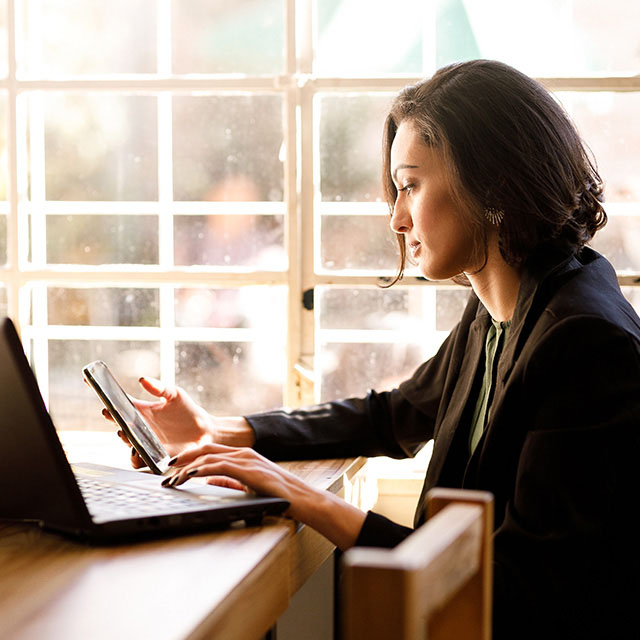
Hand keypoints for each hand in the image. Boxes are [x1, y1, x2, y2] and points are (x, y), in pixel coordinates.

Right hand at [103, 377, 254, 468]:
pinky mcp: (153, 456)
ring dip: (123, 438)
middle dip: (111, 417)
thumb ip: (159, 388)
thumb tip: (142, 379)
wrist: (204, 431)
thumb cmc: (188, 410)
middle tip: (109, 411)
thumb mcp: (175, 395)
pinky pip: (138, 460)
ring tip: (124, 431)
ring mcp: (144, 442)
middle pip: (118, 422)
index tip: (90, 382)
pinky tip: (139, 450)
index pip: (118, 402)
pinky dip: (136, 456)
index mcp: (141, 410)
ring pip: (126, 442)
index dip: (105, 393)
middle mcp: (139, 427)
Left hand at [162, 443, 366, 549]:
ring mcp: (246, 459)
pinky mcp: (248, 469)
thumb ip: (228, 482)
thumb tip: (208, 480)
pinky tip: (189, 476)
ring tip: (171, 479)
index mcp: (243, 456)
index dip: (190, 456)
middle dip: (182, 458)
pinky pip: (219, 466)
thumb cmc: (278, 496)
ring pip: (208, 457)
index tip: (173, 466)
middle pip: (205, 449)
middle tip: (164, 469)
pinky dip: (201, 470)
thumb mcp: (248, 487)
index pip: (210, 451)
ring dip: (186, 467)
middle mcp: (243, 453)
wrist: (301, 499)